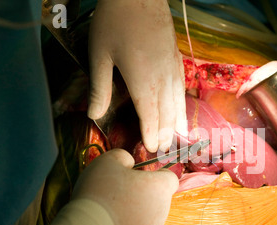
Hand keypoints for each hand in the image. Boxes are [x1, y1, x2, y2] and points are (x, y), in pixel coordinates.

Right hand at [71, 149, 178, 224]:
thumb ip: (123, 157)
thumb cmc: (100, 194)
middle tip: (118, 195)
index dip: (156, 176)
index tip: (140, 177)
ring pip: (148, 220)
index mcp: (160, 188)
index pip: (170, 179)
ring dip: (135, 215)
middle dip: (142, 196)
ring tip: (111, 213)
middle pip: (157, 200)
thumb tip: (129, 163)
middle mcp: (163, 212)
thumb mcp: (107, 161)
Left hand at [88, 0, 186, 152]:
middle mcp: (162, 80)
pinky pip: (181, 88)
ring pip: (177, 103)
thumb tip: (94, 115)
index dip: (151, 135)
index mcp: (142, 82)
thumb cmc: (115, 22)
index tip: (152, 149)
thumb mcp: (100, 55)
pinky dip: (182, 104)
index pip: (150, 117)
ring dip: (176, 122)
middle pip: (166, 114)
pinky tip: (182, 109)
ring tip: (178, 137)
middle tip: (163, 149)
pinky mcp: (176, 59)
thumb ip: (100, 88)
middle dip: (165, 133)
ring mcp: (172, 69)